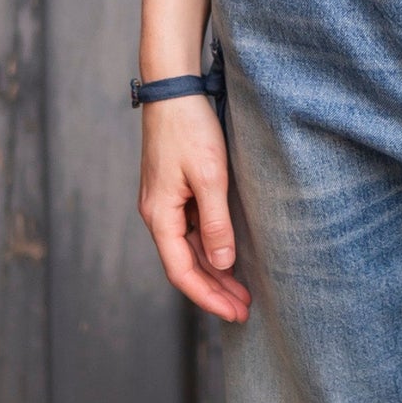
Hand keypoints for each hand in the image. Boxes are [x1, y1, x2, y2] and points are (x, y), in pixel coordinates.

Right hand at [138, 95, 250, 320]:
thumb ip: (216, 223)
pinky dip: (209, 252)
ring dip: (214, 274)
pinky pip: (190, 233)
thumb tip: (222, 264)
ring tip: (242, 294)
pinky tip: (228, 261)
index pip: (181, 271)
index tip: (234, 312)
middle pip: (185, 266)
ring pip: (188, 251)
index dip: (208, 296)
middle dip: (214, 291)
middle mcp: (157, 214)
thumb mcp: (210, 177)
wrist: (173, 90)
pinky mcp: (173, 193)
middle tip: (244, 311)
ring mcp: (164, 204)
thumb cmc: (190, 128)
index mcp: (160, 215)